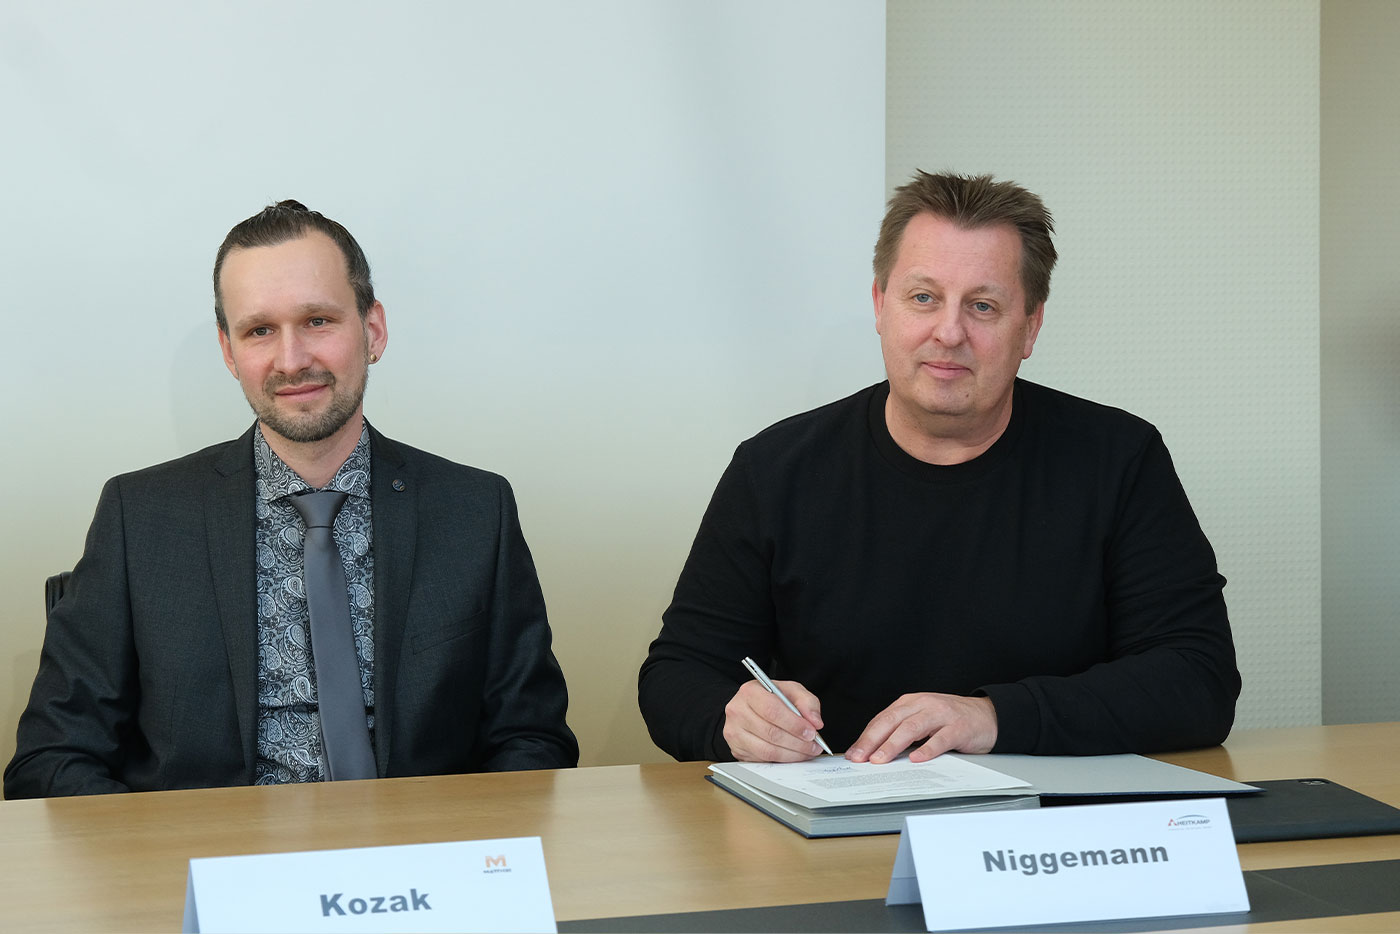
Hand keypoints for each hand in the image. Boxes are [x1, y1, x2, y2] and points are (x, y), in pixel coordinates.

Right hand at [722, 678, 825, 761]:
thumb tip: (815, 721)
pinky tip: (794, 755)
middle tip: (814, 745)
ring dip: (792, 754)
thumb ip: (807, 702)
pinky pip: (763, 760)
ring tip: (808, 751)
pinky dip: (783, 760)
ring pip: (767, 750)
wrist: (751, 707)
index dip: (794, 724)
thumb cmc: (771, 698)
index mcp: (750, 692)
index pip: (772, 710)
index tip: (811, 732)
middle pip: (770, 733)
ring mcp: (734, 732)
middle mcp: (737, 711)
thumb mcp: (791, 691)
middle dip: (797, 742)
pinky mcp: (737, 749)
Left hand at [845, 694, 996, 763]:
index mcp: (911, 703)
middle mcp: (923, 705)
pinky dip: (927, 749)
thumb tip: (874, 752)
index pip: (882, 719)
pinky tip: (917, 759)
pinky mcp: (959, 727)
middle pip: (892, 721)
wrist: (987, 715)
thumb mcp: (923, 720)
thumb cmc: (951, 720)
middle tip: (860, 758)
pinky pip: (941, 739)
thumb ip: (902, 731)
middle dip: (873, 740)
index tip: (853, 753)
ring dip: (893, 744)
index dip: (866, 736)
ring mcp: (941, 714)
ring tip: (880, 759)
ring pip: (912, 728)